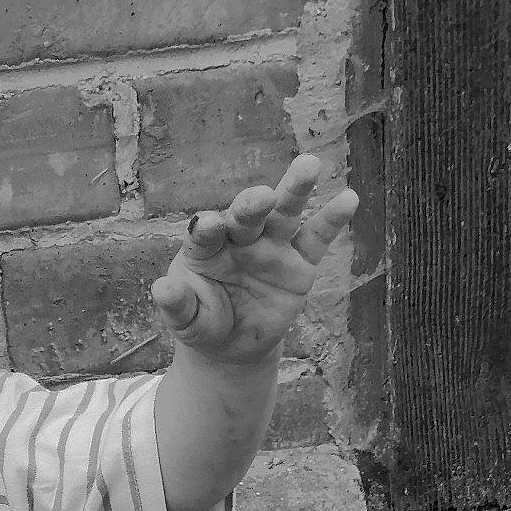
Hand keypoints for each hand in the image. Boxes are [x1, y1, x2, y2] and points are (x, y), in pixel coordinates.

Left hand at [151, 156, 358, 368]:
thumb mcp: (186, 321)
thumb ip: (176, 306)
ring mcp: (272, 247)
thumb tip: (161, 290)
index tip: (208, 226)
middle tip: (261, 197)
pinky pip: (317, 237)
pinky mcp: (300, 263)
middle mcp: (240, 238)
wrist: (232, 345)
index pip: (205, 232)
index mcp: (206, 246)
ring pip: (285, 213)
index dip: (207, 228)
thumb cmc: (204, 322)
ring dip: (295, 189)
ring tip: (310, 164)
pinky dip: (333, 218)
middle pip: (247, 214)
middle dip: (253, 204)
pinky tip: (349, 198)